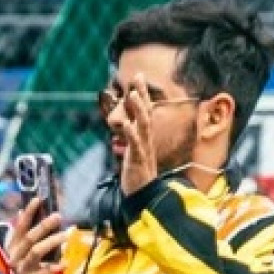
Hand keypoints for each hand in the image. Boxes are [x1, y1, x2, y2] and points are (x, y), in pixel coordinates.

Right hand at [7, 197, 66, 273]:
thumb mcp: (30, 250)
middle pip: (29, 238)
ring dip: (52, 242)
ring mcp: (21, 271)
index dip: (28, 213)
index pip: (20, 227)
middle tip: (58, 216)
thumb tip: (21, 212)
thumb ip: (27, 233)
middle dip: (44, 225)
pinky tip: (66, 262)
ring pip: (36, 252)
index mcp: (14, 247)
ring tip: (66, 235)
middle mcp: (15, 257)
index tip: (38, 199)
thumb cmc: (34, 268)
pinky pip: (45, 272)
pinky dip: (56, 266)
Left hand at [118, 74, 159, 195]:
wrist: (144, 195)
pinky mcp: (138, 160)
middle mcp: (146, 139)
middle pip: (146, 112)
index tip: (138, 77)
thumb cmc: (138, 174)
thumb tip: (127, 124)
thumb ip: (132, 137)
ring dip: (138, 109)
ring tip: (132, 94)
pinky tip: (127, 124)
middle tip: (137, 77)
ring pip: (143, 125)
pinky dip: (131, 133)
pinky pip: (136, 145)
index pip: (145, 111)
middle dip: (141, 94)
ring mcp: (144, 149)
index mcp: (145, 137)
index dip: (142, 94)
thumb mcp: (135, 151)